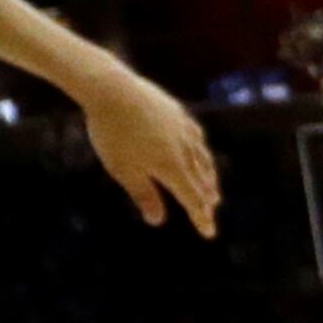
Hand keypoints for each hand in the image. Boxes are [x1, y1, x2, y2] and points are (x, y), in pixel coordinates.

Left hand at [78, 64, 219, 237]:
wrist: (111, 88)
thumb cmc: (112, 133)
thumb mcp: (123, 170)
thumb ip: (143, 195)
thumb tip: (157, 221)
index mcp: (171, 166)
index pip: (192, 199)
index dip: (201, 218)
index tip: (209, 233)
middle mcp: (183, 148)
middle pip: (201, 179)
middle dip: (206, 198)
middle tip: (211, 210)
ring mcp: (182, 127)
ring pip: (202, 158)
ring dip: (208, 176)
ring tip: (212, 187)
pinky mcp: (176, 111)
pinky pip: (195, 136)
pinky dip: (200, 150)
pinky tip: (198, 149)